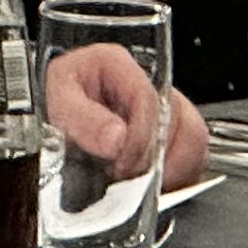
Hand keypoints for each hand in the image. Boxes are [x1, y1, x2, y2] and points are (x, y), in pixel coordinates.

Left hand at [46, 44, 208, 191]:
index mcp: (116, 64)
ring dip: (173, 169)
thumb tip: (116, 140)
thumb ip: (83, 120)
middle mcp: (148, 82)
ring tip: (140, 182)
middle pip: (184, 121)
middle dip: (160, 158)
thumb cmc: (57, 99)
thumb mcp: (56, 103)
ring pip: (195, 140)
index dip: (139, 138)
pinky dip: (178, 176)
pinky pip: (193, 158)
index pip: (149, 100)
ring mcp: (164, 108)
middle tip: (130, 176)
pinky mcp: (171, 134)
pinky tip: (150, 183)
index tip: (122, 163)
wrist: (51, 113)